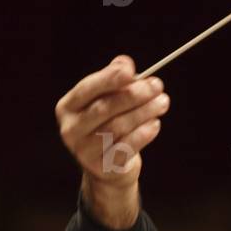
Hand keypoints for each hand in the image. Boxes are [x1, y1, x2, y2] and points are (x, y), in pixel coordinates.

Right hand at [56, 54, 169, 190]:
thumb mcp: (106, 100)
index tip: (132, 70)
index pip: (88, 89)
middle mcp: (71, 129)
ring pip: (118, 127)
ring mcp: (84, 151)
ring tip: (162, 103)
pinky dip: (143, 134)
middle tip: (157, 86)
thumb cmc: (108, 125)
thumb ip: (114, 81)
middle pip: (104, 108)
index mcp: (68, 107)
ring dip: (144, 112)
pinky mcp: (102, 167)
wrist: (107, 167)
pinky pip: (126, 147)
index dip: (109, 78)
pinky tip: (155, 124)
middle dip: (133, 94)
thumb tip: (124, 62)